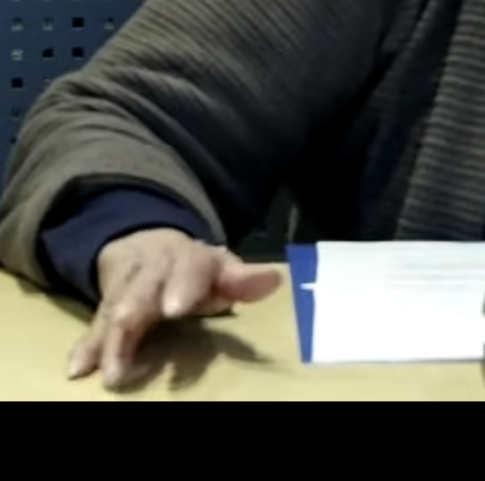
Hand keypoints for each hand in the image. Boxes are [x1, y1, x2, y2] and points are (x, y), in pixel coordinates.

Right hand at [69, 229, 281, 388]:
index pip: (187, 269)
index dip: (182, 287)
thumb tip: (274, 281)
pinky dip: (86, 345)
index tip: (177, 308)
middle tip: (135, 346)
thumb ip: (243, 280)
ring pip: (113, 309)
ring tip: (110, 372)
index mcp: (188, 259)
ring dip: (109, 340)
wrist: (146, 245)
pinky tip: (77, 368)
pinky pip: (93, 324)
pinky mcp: (102, 307)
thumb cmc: (194, 269)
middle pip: (141, 290)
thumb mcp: (221, 268)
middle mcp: (152, 271)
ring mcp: (124, 288)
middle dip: (135, 313)